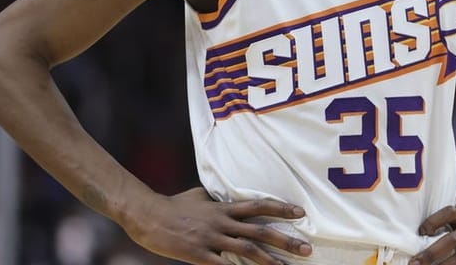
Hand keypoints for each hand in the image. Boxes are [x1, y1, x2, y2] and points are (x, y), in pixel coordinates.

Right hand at [125, 187, 312, 264]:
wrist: (148, 215)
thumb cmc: (173, 205)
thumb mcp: (198, 196)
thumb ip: (215, 199)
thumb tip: (224, 197)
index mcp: (222, 208)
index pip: (257, 206)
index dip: (280, 209)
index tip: (301, 213)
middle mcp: (221, 222)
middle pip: (259, 231)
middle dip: (285, 240)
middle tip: (307, 248)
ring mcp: (211, 239)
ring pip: (247, 249)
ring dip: (270, 260)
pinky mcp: (199, 255)